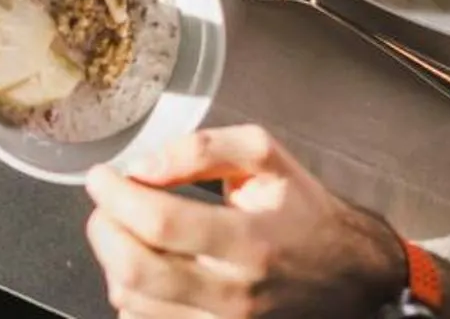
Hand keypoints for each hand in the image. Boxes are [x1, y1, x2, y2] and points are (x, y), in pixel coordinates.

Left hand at [85, 128, 406, 318]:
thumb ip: (202, 148)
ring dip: (111, 259)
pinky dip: (130, 294)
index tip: (101, 175)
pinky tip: (145, 266)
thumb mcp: (265, 157)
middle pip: (135, 270)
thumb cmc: (303, 210)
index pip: (160, 224)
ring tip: (124, 230)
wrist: (348, 273)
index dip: (115, 196)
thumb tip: (144, 166)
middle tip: (106, 202)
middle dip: (103, 227)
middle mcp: (235, 293)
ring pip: (132, 301)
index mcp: (250, 240)